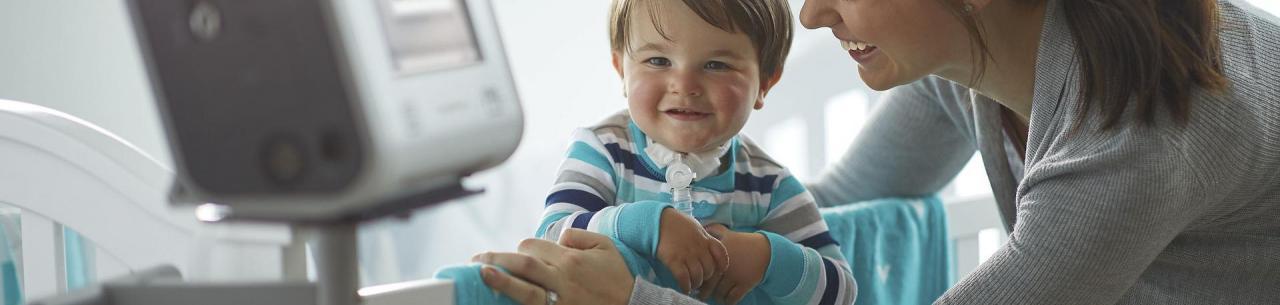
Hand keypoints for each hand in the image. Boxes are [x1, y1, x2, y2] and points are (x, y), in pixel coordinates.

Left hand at [473, 229, 635, 304]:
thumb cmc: (617, 276)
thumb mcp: (605, 246)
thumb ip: (579, 236)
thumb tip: (558, 237)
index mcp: (571, 259)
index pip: (534, 247)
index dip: (521, 248)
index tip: (518, 253)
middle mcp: (563, 279)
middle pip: (523, 266)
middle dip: (497, 260)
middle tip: (477, 259)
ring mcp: (560, 301)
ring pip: (524, 290)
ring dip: (500, 281)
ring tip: (481, 274)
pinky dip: (517, 304)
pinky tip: (502, 300)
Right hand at [656, 208, 729, 294]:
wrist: (658, 220)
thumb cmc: (676, 223)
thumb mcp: (695, 227)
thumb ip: (704, 238)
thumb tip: (708, 247)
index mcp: (706, 239)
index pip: (721, 255)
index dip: (722, 265)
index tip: (719, 270)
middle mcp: (699, 248)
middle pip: (710, 269)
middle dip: (706, 277)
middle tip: (700, 279)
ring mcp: (687, 254)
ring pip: (698, 276)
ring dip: (696, 283)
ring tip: (692, 284)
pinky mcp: (674, 260)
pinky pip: (684, 278)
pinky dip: (686, 286)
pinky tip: (685, 288)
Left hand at [698, 224, 769, 304]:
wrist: (765, 250)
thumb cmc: (743, 242)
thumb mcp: (728, 233)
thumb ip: (714, 230)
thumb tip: (702, 226)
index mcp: (718, 254)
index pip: (702, 270)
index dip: (698, 278)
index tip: (695, 282)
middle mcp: (725, 266)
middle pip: (709, 285)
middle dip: (703, 292)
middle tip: (700, 294)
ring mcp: (735, 276)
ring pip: (720, 293)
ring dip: (716, 297)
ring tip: (714, 297)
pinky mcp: (745, 284)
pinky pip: (732, 298)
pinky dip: (728, 301)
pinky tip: (726, 300)